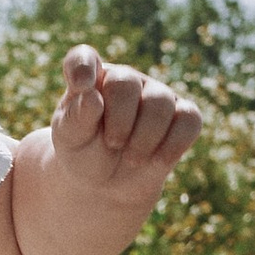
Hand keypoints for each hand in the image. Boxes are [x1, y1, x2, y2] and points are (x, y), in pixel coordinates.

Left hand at [16, 49, 202, 254]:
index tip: (78, 85)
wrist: (96, 196)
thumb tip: (89, 95)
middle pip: (127, 82)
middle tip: (106, 147)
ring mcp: (154, 98)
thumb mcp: (64, 147)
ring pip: (161, 100)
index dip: (83, 67)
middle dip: (115, 120)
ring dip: (141, 136)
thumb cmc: (73, 164)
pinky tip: (154, 161)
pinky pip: (189, 119)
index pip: (84, 59)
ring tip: (125, 158)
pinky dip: (173, 142)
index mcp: (85, 82)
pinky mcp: (181, 119)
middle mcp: (121, 82)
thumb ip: (73, 120)